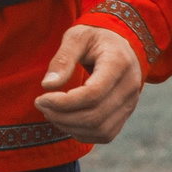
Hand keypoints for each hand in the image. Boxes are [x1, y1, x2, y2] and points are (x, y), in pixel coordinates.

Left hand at [35, 23, 144, 142]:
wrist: (122, 44)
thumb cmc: (95, 37)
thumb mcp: (77, 36)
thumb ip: (62, 58)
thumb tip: (47, 86)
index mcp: (118, 64)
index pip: (92, 94)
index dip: (64, 102)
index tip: (41, 98)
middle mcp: (129, 87)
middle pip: (95, 116)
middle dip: (62, 116)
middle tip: (41, 105)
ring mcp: (130, 104)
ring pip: (101, 130)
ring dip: (70, 127)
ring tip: (50, 112)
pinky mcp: (126, 114)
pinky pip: (105, 134)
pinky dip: (82, 133)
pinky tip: (65, 120)